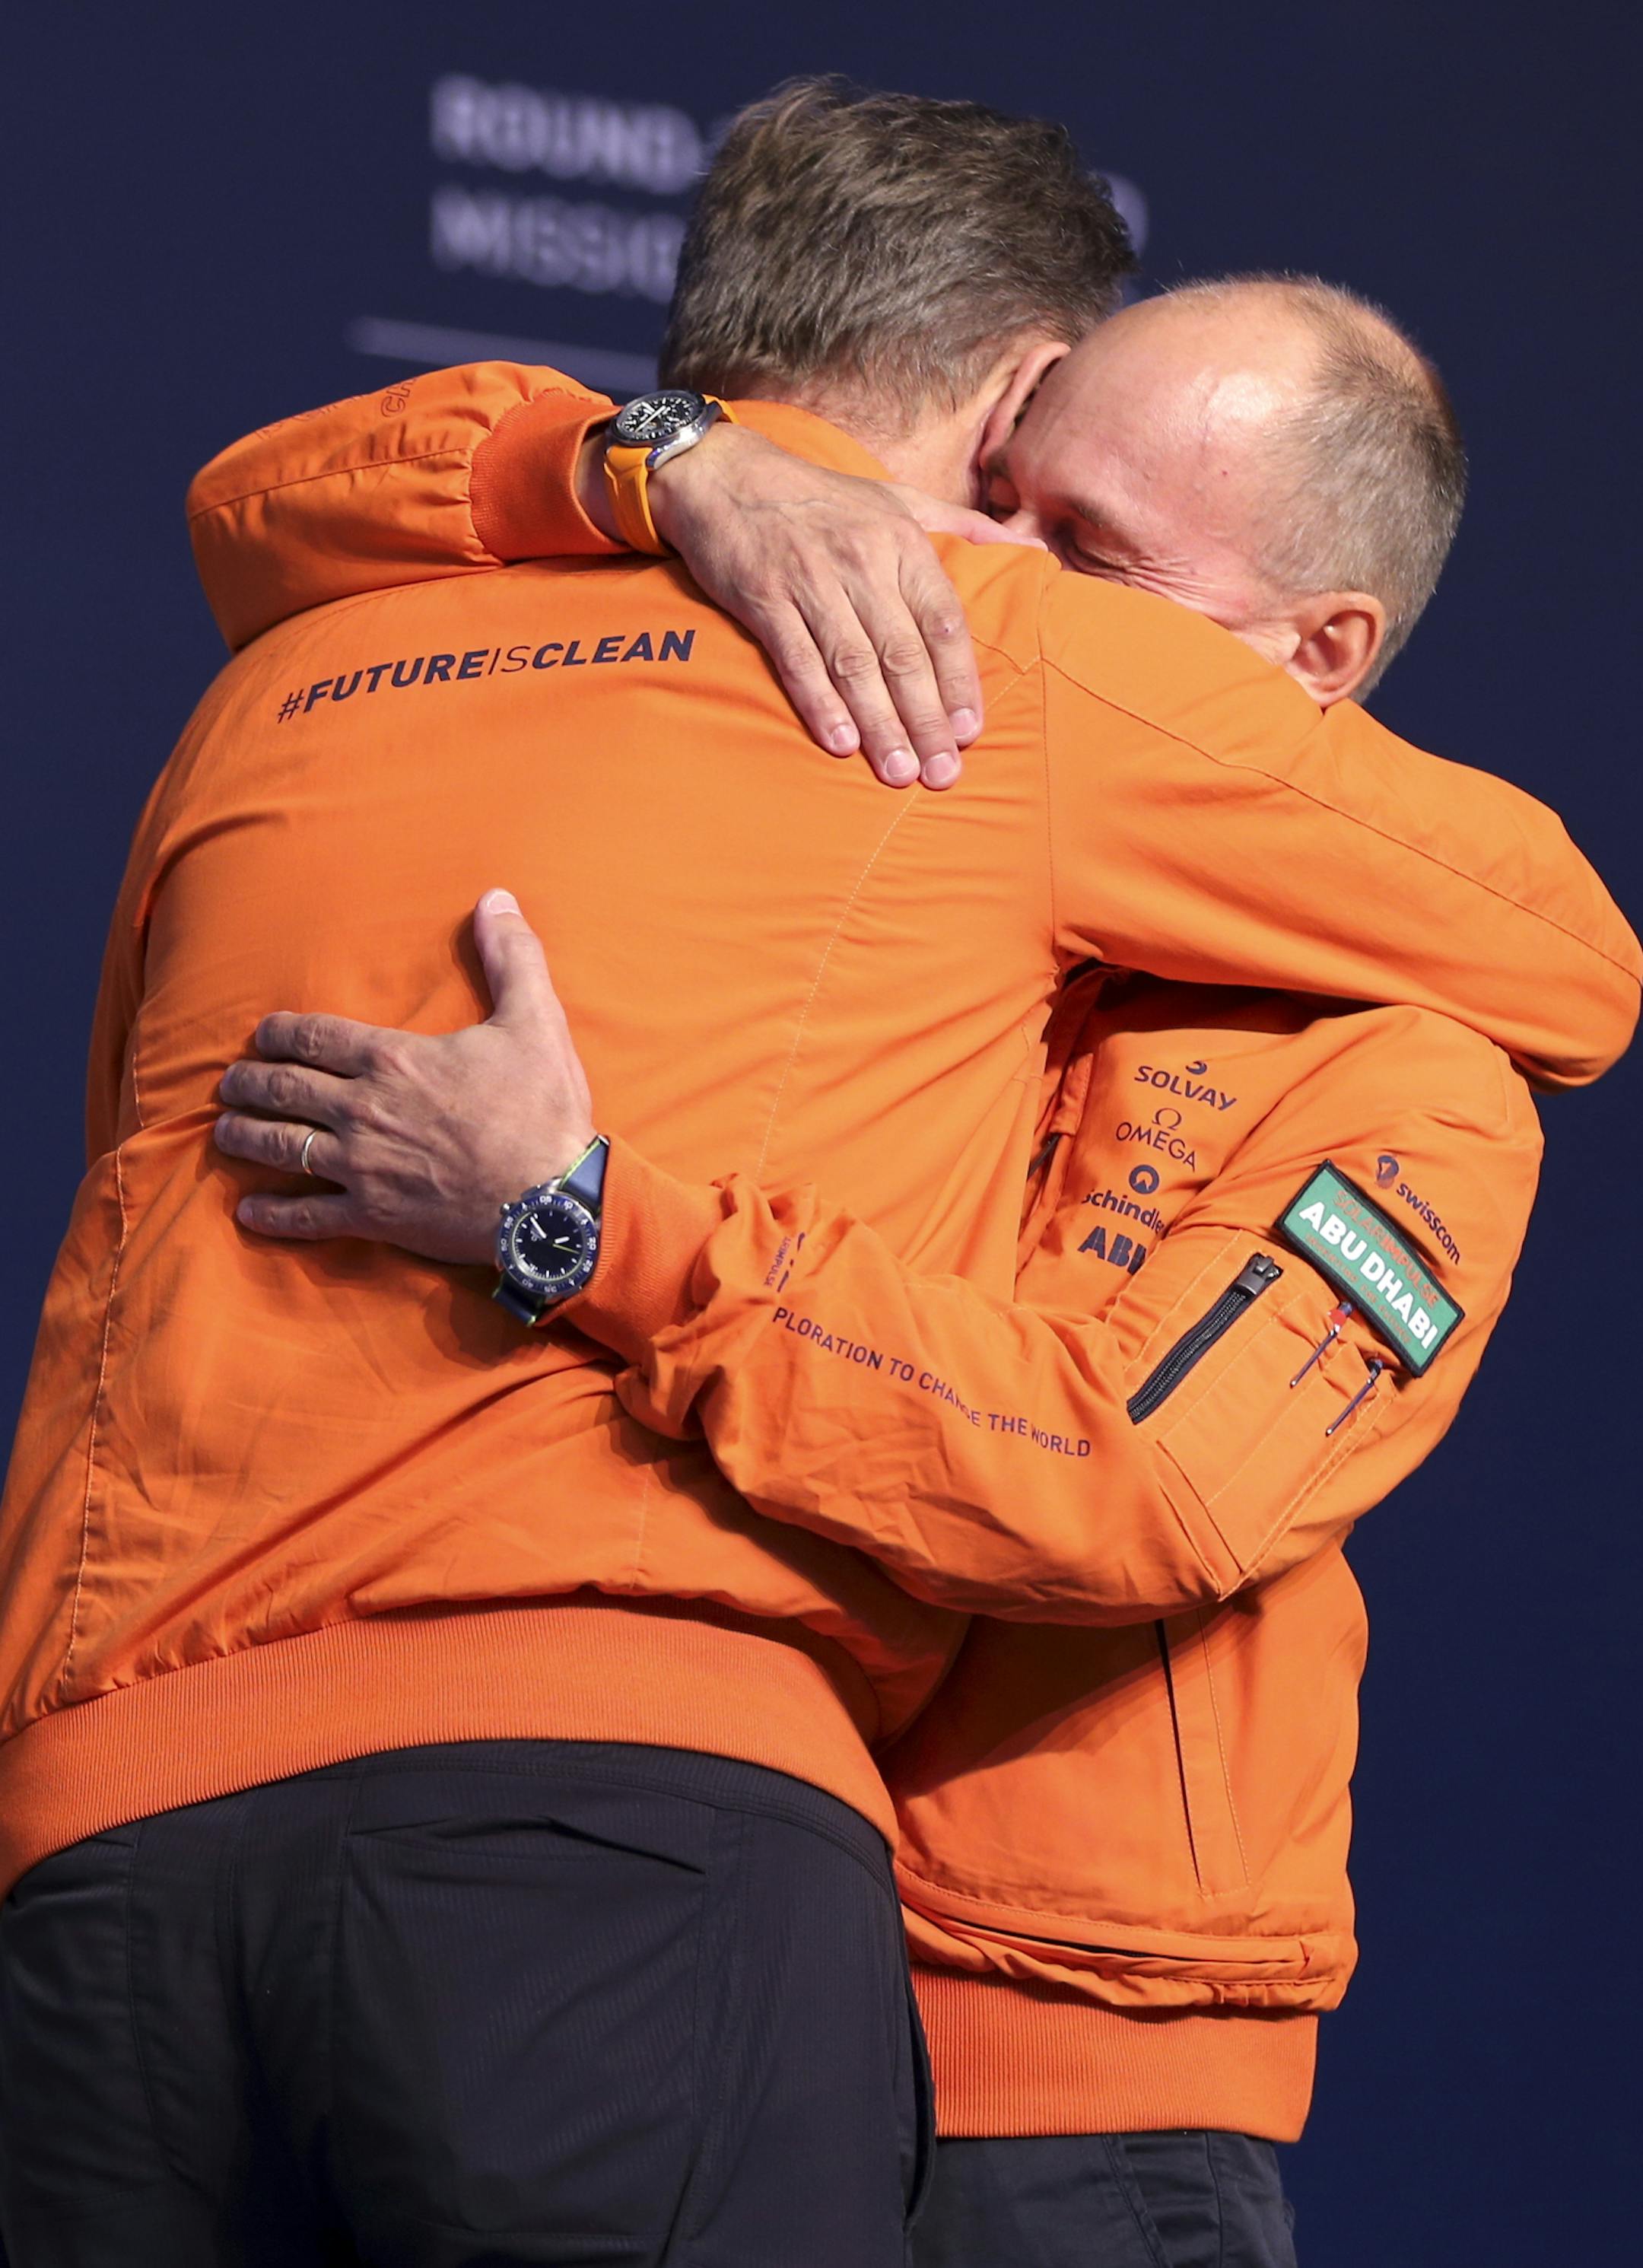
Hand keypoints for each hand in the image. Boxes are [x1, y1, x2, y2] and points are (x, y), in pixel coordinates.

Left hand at [213, 891, 594, 1262]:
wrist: (553, 1201)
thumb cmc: (544, 1110)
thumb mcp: (536, 1021)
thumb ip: (512, 956)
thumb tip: (496, 897)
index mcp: (394, 1059)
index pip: (314, 1037)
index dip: (279, 1033)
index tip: (261, 1034)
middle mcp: (364, 1110)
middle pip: (284, 1089)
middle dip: (250, 1082)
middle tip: (230, 1083)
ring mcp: (362, 1166)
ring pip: (282, 1147)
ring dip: (245, 1137)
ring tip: (225, 1133)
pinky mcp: (373, 1216)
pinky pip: (308, 1216)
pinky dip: (273, 1214)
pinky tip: (248, 1211)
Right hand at [648, 424, 1041, 788]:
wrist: (725, 475)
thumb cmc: (820, 497)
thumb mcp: (896, 497)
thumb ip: (960, 527)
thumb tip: (1030, 549)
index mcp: (901, 542)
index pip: (942, 621)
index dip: (959, 680)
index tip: (970, 731)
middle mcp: (861, 561)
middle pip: (903, 654)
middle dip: (926, 719)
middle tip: (942, 773)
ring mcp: (811, 581)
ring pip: (855, 664)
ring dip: (879, 723)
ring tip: (898, 772)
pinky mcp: (764, 598)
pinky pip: (797, 658)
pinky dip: (819, 702)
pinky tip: (839, 742)